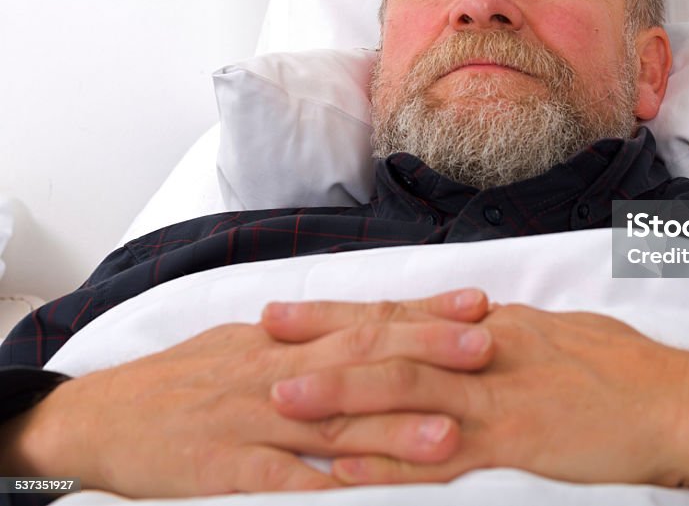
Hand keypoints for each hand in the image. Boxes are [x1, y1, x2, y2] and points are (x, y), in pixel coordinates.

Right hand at [3, 289, 492, 496]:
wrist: (98, 417)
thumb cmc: (180, 379)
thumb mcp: (242, 342)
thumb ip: (303, 337)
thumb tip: (360, 324)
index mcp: (283, 339)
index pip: (366, 319)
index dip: (423, 312)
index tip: (477, 305)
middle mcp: (275, 371)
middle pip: (360, 358)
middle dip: (425, 353)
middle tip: (484, 349)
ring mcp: (250, 420)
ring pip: (331, 422)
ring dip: (391, 429)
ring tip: (449, 432)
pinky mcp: (224, 469)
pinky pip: (281, 480)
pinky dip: (323, 486)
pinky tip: (365, 492)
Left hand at [268, 303, 688, 505]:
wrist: (679, 402)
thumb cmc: (624, 368)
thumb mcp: (560, 334)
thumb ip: (507, 335)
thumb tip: (468, 328)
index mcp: (496, 324)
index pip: (405, 312)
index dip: (344, 310)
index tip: (292, 309)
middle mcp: (488, 352)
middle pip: (393, 340)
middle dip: (325, 339)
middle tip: (263, 334)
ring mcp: (499, 398)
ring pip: (406, 392)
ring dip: (341, 395)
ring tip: (282, 399)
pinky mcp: (516, 444)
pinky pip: (440, 457)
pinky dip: (390, 461)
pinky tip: (346, 466)